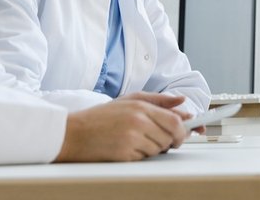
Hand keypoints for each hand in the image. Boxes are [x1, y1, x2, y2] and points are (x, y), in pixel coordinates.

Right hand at [56, 92, 188, 161]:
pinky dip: (142, 156)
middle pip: (170, 135)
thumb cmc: (100, 117)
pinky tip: (129, 148)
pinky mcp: (124, 154)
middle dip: (172, 140)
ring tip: (139, 141)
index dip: (184, 128)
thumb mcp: (129, 100)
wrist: (73, 133)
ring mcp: (131, 139)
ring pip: (159, 148)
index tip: (186, 132)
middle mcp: (138, 121)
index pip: (174, 120)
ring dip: (155, 148)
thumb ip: (158, 100)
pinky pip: (145, 158)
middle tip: (165, 140)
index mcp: (140, 107)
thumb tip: (182, 101)